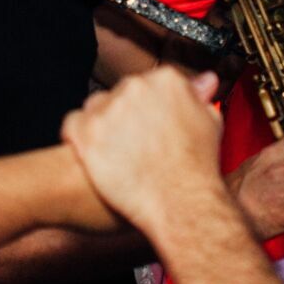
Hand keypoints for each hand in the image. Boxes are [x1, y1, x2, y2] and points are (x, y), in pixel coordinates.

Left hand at [62, 68, 227, 229]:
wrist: (180, 203)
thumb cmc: (195, 169)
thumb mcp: (211, 124)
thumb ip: (201, 98)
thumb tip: (203, 82)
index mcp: (166, 80)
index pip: (150, 83)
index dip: (150, 107)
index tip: (151, 122)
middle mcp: (135, 87)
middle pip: (122, 94)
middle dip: (127, 116)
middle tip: (137, 144)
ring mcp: (109, 109)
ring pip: (96, 107)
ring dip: (103, 126)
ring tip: (117, 154)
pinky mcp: (86, 132)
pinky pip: (73, 124)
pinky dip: (78, 137)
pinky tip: (93, 155)